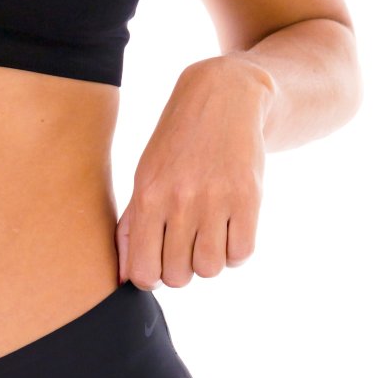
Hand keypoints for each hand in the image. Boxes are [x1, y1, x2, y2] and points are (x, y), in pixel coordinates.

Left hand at [117, 54, 272, 288]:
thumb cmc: (176, 146)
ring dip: (210, 259)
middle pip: (179, 276)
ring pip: (210, 269)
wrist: (224, 98)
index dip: (152, 276)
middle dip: (182, 267)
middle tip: (186, 243)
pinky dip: (235, 251)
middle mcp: (180, 200)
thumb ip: (131, 228)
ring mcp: (216, 199)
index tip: (159, 261)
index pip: (145, 273)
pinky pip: (241, 253)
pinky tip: (229, 230)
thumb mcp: (144, 178)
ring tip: (208, 234)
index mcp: (148, 196)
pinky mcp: (249, 197)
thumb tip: (127, 279)